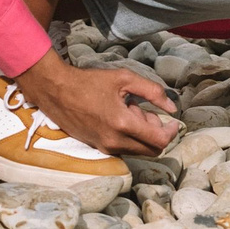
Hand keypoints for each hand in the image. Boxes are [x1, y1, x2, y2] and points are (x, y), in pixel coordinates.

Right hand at [15, 51, 179, 155]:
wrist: (56, 91)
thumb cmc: (90, 82)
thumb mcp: (125, 78)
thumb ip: (153, 92)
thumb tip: (173, 107)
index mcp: (122, 124)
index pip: (159, 141)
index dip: (171, 132)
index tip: (172, 121)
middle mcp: (114, 141)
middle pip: (151, 150)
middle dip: (156, 133)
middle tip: (147, 112)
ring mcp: (104, 147)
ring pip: (138, 150)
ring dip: (142, 134)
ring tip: (129, 111)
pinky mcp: (97, 148)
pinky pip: (123, 149)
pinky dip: (129, 137)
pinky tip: (118, 118)